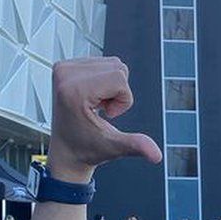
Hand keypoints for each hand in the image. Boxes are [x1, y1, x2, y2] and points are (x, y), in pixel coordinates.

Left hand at [46, 57, 161, 182]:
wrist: (65, 151)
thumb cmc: (87, 149)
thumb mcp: (114, 147)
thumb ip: (136, 145)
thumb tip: (157, 156)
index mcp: (73, 91)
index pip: (119, 79)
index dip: (123, 100)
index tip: (108, 115)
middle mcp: (65, 75)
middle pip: (118, 67)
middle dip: (119, 92)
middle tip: (102, 110)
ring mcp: (63, 68)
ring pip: (113, 63)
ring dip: (112, 86)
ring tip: (96, 104)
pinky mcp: (65, 66)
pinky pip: (102, 63)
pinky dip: (105, 81)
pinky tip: (92, 97)